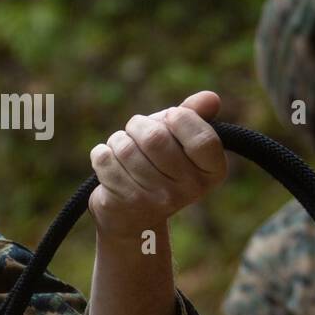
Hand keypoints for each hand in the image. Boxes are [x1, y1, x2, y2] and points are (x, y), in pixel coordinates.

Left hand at [88, 90, 227, 240]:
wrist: (133, 216)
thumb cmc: (159, 165)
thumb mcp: (180, 139)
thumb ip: (194, 115)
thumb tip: (210, 98)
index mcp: (212, 171)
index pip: (202, 139)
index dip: (181, 118)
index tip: (171, 117)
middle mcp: (189, 190)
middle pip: (155, 138)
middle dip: (138, 125)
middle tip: (137, 131)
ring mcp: (157, 200)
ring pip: (125, 147)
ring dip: (118, 140)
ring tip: (124, 150)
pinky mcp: (125, 203)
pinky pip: (104, 159)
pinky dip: (102, 153)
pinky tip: (110, 164)